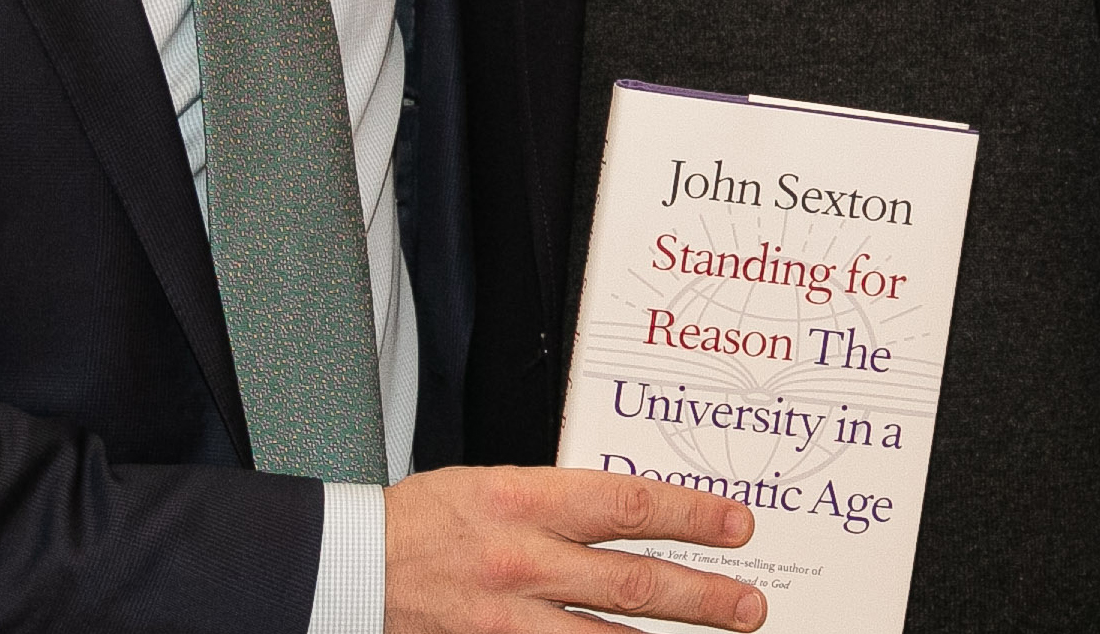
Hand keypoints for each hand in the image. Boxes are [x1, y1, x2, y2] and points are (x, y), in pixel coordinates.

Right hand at [385, 466, 765, 632]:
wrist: (349, 567)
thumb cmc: (421, 521)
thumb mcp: (493, 484)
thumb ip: (559, 501)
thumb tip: (630, 514)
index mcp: (522, 500)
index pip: (626, 505)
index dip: (690, 517)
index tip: (735, 525)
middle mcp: (521, 560)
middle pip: (633, 582)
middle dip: (702, 596)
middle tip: (749, 603)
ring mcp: (507, 617)